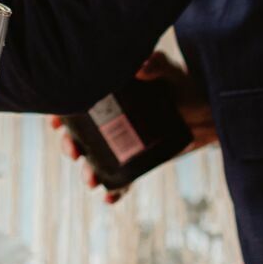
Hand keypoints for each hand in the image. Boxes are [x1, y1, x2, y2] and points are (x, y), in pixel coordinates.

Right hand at [49, 51, 215, 203]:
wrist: (207, 112)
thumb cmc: (182, 85)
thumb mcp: (169, 72)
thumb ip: (157, 65)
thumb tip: (142, 65)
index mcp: (107, 97)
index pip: (75, 103)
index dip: (59, 112)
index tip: (54, 121)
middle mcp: (108, 121)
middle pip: (78, 136)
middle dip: (69, 145)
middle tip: (73, 150)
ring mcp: (121, 144)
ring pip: (95, 161)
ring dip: (87, 172)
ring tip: (91, 180)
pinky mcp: (136, 162)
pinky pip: (120, 180)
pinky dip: (112, 191)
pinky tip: (109, 198)